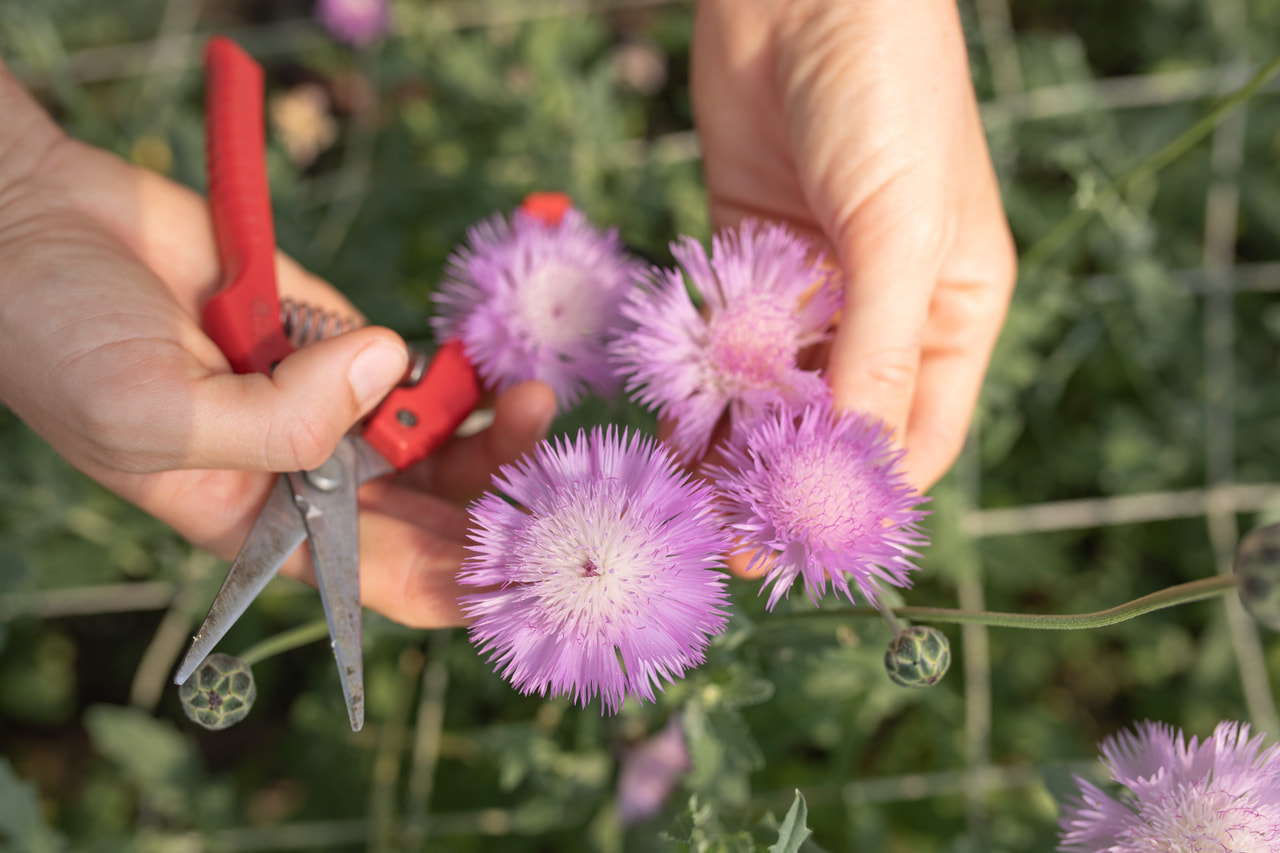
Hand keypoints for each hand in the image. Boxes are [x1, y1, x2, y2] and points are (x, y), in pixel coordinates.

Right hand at [0, 63, 555, 626]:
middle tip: (553, 474)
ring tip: (530, 401)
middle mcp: (308, 470)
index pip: (379, 577)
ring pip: (435, 436)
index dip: (456, 581)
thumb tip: (390, 369)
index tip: (524, 568)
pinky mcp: (337, 332)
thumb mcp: (152, 413)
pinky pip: (414, 361)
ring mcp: (327, 398)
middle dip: (495, 500)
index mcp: (263, 522)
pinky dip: (456, 366)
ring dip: (488, 429)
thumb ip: (277, 420)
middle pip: (428, 510)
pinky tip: (489, 365)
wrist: (41, 227)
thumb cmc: (63, 341)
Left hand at [692, 0, 1015, 490]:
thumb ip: (874, 346)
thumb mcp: (899, 228)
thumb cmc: (888, 92)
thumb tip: (850, 459)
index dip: (865, 497)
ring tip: (689, 501)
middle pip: (833, 422)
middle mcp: (880, 309)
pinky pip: (720, 342)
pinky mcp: (743, 256)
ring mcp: (808, 285)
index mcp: (950, 311)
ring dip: (732, 444)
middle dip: (785, 482)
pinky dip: (698, 386)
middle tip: (730, 539)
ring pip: (770, 391)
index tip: (804, 546)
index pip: (918, 434)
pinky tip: (669, 429)